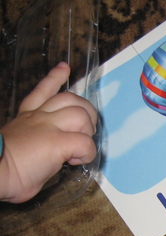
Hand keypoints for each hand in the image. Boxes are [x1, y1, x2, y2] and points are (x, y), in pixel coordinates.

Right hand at [0, 62, 97, 202]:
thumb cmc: (3, 168)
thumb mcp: (19, 145)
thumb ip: (36, 144)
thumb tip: (48, 160)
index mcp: (27, 117)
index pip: (42, 91)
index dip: (55, 78)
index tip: (65, 67)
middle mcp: (38, 117)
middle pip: (70, 99)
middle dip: (86, 112)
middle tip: (85, 131)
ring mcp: (48, 127)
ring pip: (81, 114)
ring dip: (87, 131)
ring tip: (80, 146)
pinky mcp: (57, 142)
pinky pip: (86, 143)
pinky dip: (87, 154)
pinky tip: (76, 161)